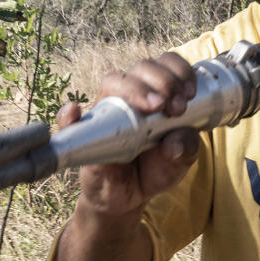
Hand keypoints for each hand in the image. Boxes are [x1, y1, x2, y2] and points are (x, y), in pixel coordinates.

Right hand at [59, 52, 200, 217]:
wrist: (132, 196)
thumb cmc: (157, 168)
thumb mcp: (182, 160)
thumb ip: (187, 148)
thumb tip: (175, 142)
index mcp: (158, 93)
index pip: (165, 64)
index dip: (179, 71)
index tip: (190, 93)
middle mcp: (132, 96)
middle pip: (141, 68)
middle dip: (164, 81)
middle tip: (177, 107)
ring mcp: (107, 112)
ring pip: (112, 82)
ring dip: (134, 89)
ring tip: (154, 106)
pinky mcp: (86, 135)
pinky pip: (70, 121)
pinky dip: (69, 115)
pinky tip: (75, 112)